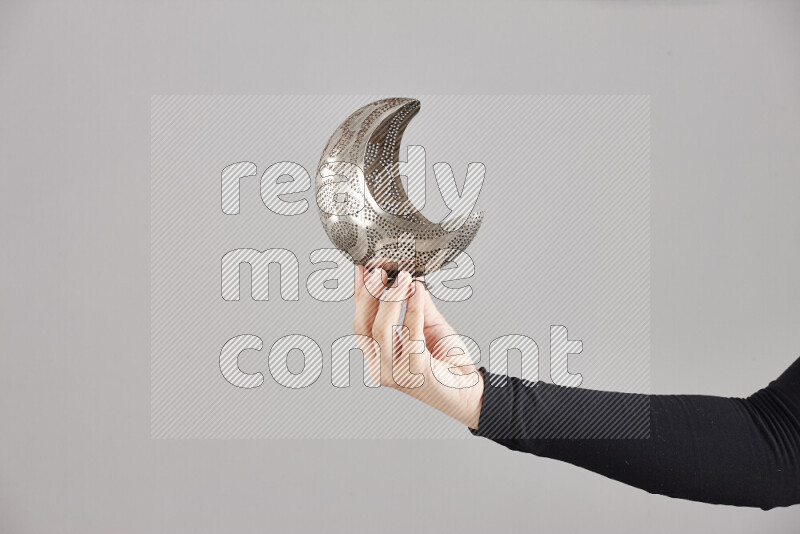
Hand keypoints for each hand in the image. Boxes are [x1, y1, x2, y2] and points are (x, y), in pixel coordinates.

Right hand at [352, 264, 483, 428]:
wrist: (470, 389)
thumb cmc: (448, 363)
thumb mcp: (427, 326)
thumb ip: (415, 304)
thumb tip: (408, 276)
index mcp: (377, 356)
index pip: (360, 322)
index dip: (359, 295)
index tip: (362, 269)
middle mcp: (380, 367)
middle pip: (363, 326)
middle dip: (370, 294)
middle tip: (380, 271)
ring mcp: (395, 372)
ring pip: (381, 329)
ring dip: (390, 299)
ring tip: (403, 278)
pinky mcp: (415, 371)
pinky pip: (410, 333)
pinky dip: (413, 308)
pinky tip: (418, 290)